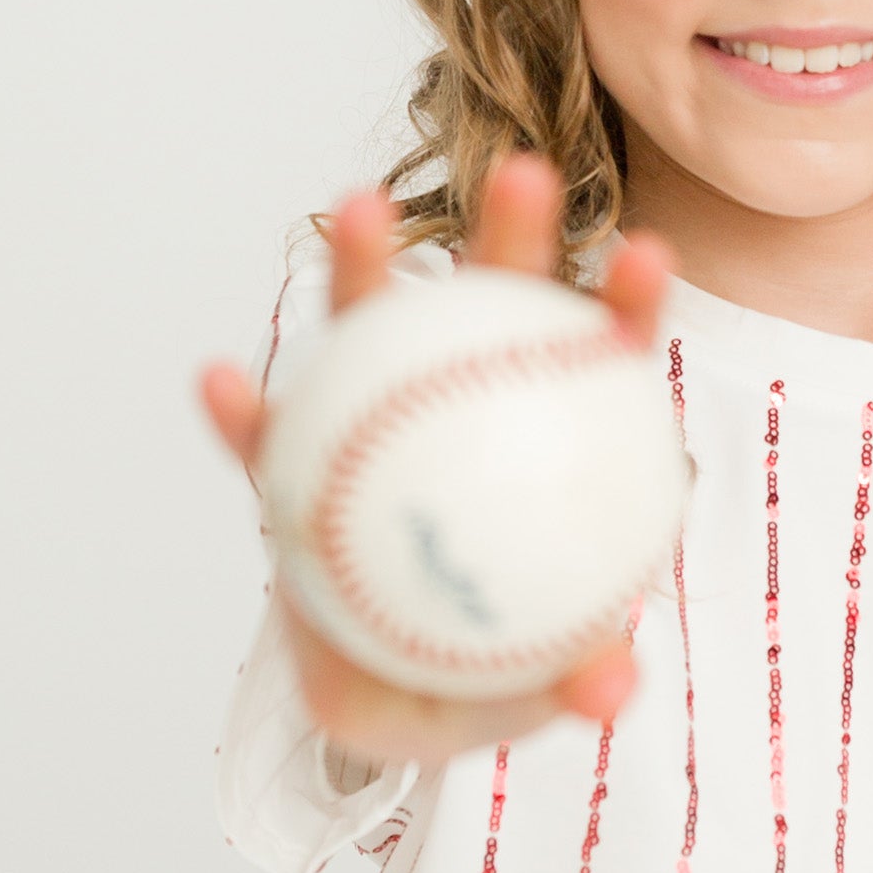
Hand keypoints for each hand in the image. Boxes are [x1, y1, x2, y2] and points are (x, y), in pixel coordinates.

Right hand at [199, 154, 671, 773]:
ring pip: (375, 339)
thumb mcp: (522, 691)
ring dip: (367, 270)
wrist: (379, 699)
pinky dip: (245, 416)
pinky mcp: (293, 473)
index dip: (624, 311)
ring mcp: (371, 432)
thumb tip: (610, 689)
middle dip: (511, 235)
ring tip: (359, 207)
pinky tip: (221, 385)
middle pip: (494, 311)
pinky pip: (265, 443)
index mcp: (539, 451)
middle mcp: (459, 416)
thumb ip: (567, 682)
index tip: (650, 259)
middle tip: (524, 173)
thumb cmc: (470, 678)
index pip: (596, 368)